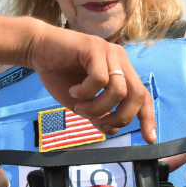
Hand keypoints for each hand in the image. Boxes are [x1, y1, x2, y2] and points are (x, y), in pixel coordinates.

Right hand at [22, 25, 156, 143]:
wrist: (36, 50)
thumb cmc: (59, 74)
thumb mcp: (81, 102)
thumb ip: (97, 114)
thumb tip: (110, 129)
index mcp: (121, 72)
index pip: (142, 96)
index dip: (147, 118)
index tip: (149, 139)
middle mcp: (120, 60)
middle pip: (137, 95)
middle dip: (121, 116)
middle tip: (99, 123)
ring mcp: (109, 52)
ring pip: (118, 91)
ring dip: (97, 107)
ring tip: (79, 106)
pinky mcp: (95, 48)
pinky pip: (99, 79)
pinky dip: (85, 92)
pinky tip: (73, 91)